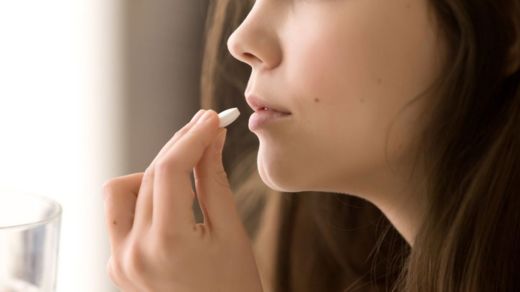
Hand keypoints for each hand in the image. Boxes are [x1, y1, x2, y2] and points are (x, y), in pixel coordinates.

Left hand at [102, 110, 262, 291]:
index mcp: (167, 244)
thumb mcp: (231, 232)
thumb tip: (211, 137)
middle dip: (179, 147)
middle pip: (149, 175)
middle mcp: (132, 252)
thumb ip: (214, 179)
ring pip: (123, 190)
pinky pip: (121, 216)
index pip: (169, 170)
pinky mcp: (118, 265)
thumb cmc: (234, 287)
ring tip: (185, 175)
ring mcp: (120, 261)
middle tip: (206, 130)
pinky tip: (170, 203)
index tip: (210, 118)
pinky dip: (143, 200)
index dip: (191, 137)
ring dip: (152, 173)